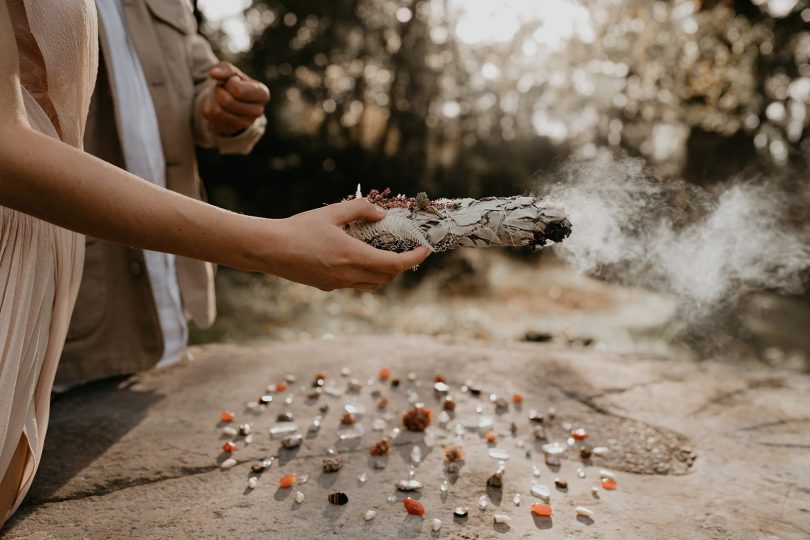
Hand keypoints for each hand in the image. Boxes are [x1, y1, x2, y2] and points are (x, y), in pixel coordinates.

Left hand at [203, 62, 269, 134]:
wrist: (230, 98)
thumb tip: (213, 74)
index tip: (232, 81)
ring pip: (218, 112)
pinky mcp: (233, 130)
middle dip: (219, 91)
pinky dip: (210, 110)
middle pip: (227, 102)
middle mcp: (258, 111)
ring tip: (220, 97)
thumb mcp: (232, 72)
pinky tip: (218, 107)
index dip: (229, 83)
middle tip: (223, 89)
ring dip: (213, 100)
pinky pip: (212, 120)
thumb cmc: (234, 82)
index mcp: (263, 94)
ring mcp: (246, 123)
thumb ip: (225, 69)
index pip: (239, 91)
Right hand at [260, 198, 430, 290]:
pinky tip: (359, 258)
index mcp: (353, 256)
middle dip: (402, 265)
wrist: (269, 250)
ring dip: (385, 272)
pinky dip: (367, 275)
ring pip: (373, 284)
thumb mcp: (331, 212)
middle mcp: (348, 275)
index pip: (394, 264)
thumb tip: (381, 213)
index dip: (414, 258)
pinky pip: (356, 285)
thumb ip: (360, 209)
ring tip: (385, 254)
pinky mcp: (327, 287)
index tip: (425, 250)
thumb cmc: (299, 228)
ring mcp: (338, 284)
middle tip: (407, 249)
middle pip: (388, 277)